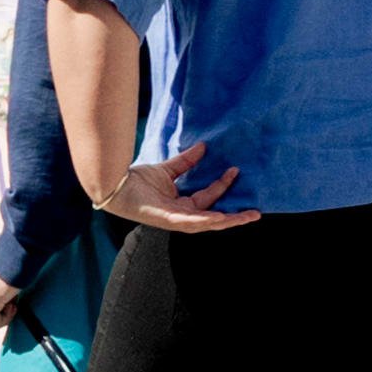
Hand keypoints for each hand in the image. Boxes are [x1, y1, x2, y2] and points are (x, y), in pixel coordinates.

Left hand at [95, 141, 259, 235]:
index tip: (234, 169)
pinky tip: (219, 218)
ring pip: (207, 224)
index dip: (223, 184)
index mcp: (182, 205)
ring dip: (228, 222)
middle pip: (214, 217)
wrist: (115, 185)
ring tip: (246, 218)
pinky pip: (189, 222)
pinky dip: (205, 221)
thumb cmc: (136, 181)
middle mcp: (181, 216)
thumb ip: (185, 161)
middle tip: (256, 213)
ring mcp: (174, 220)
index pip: (209, 197)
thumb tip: (203, 147)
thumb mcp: (167, 169)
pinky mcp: (166, 219)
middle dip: (236, 216)